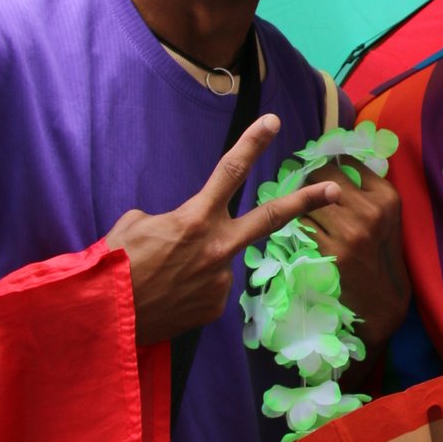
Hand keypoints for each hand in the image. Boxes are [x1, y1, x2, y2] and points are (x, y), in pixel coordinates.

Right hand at [106, 114, 340, 344]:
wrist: (106, 319)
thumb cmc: (114, 265)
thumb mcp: (135, 225)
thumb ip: (169, 219)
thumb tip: (180, 229)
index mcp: (195, 219)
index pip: (230, 172)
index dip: (253, 144)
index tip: (273, 122)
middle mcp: (218, 247)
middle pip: (272, 217)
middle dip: (307, 201)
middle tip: (335, 190)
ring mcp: (220, 280)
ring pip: (220, 259)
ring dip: (199, 262)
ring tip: (163, 277)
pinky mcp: (215, 306)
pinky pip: (209, 287)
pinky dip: (191, 287)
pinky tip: (169, 294)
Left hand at [301, 160, 410, 360]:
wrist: (380, 303)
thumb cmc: (381, 256)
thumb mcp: (387, 217)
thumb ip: (366, 190)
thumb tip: (333, 163)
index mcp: (386, 197)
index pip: (347, 162)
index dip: (329, 164)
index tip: (321, 171)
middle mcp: (369, 210)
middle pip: (322, 176)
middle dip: (310, 181)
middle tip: (304, 189)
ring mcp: (348, 232)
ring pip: (305, 200)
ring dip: (300, 205)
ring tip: (304, 215)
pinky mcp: (328, 252)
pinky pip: (300, 226)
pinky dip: (298, 228)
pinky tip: (304, 234)